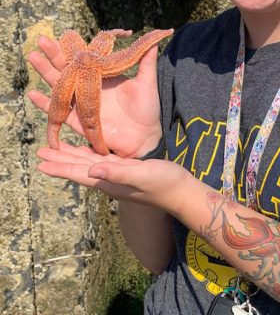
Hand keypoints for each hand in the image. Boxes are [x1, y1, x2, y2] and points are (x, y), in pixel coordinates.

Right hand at [28, 35, 162, 157]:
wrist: (145, 136)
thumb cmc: (147, 109)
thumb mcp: (147, 82)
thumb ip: (146, 61)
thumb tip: (156, 37)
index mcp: (103, 76)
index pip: (84, 57)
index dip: (73, 46)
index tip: (61, 33)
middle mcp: (90, 87)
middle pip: (68, 68)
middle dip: (54, 54)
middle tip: (41, 39)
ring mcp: (83, 103)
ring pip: (60, 85)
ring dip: (46, 72)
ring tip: (33, 57)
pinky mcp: (80, 121)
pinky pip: (60, 112)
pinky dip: (46, 104)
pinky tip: (33, 94)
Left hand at [37, 143, 188, 213]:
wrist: (181, 190)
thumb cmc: (164, 184)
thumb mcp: (141, 176)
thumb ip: (118, 174)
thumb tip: (92, 171)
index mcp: (109, 181)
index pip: (78, 173)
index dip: (59, 167)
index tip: (40, 162)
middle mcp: (109, 178)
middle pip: (78, 168)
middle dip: (59, 160)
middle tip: (40, 151)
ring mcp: (117, 174)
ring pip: (88, 162)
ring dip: (71, 156)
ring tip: (55, 149)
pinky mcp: (126, 168)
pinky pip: (101, 158)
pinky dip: (89, 152)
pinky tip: (86, 147)